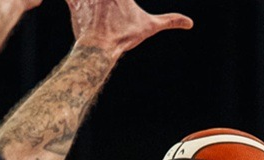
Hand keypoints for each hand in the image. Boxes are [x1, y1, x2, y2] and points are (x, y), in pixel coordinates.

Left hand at [66, 0, 192, 59]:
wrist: (98, 50)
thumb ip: (169, 20)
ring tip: (97, 8)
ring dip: (89, 2)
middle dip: (105, 2)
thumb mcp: (149, 27)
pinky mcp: (74, 2)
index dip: (122, 1)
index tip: (123, 3)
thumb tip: (190, 23)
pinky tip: (73, 2)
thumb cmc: (124, 37)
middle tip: (112, 10)